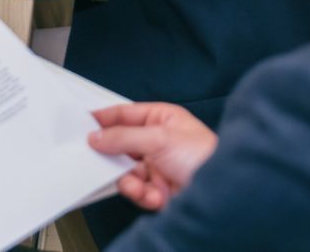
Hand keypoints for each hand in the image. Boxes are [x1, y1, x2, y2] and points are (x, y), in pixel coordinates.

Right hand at [88, 103, 219, 211]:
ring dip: (128, 179)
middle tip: (99, 157)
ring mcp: (158, 166)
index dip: (104, 118)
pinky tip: (153, 194)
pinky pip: (136, 189)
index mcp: (162, 119)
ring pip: (126, 170)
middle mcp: (159, 142)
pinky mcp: (159, 190)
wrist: (226, 195)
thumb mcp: (159, 138)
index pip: (125, 114)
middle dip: (114, 155)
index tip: (83, 123)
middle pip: (122, 144)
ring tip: (135, 182)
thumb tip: (97, 136)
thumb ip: (123, 136)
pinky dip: (140, 193)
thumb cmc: (207, 158)